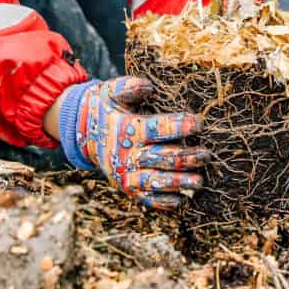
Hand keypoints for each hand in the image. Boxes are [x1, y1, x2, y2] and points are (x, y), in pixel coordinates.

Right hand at [56, 76, 207, 209]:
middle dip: (186, 157)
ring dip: (178, 182)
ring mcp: (126, 174)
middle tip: (206, 154)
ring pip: (155, 181)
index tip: (198, 123)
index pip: (156, 128)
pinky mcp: (126, 187)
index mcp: (126, 129)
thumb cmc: (105, 108)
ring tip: (199, 181)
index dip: (178, 126)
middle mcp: (125, 154)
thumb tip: (148, 86)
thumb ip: (127, 87)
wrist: (82, 133)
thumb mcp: (110, 92)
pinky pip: (145, 198)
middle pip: (161, 157)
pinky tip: (181, 200)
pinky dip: (162, 202)